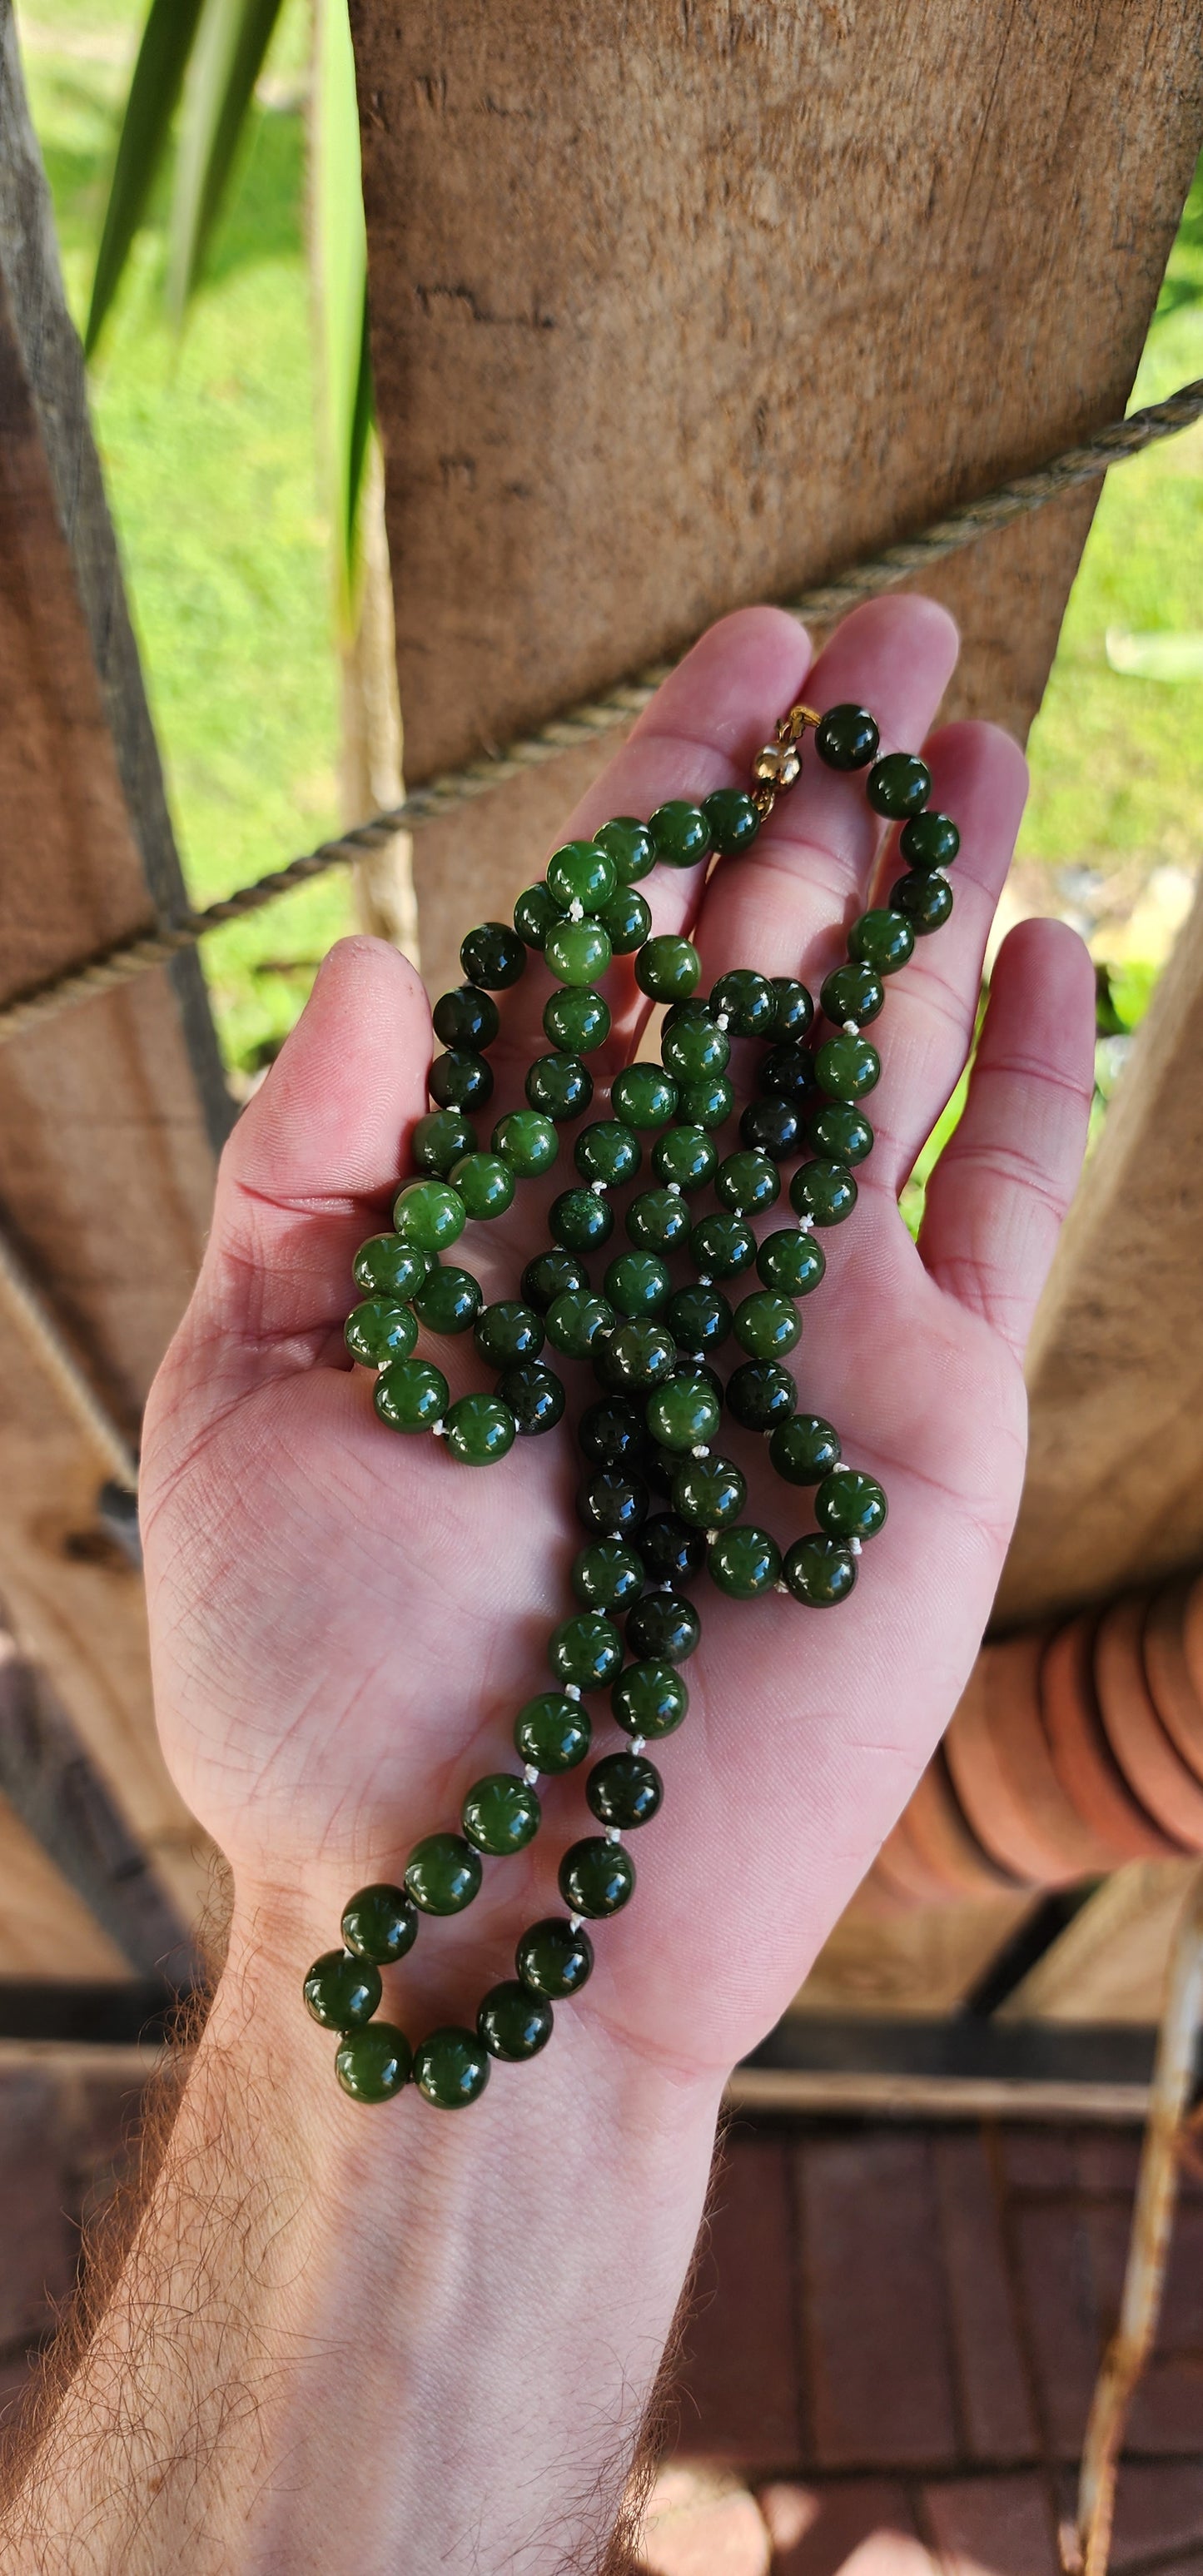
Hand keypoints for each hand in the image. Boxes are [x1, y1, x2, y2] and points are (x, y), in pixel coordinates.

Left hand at [141, 595, 1094, 2081]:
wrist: (488, 1905)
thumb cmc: (330, 1677)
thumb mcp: (254, 1391)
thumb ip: (320, 1171)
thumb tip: (377, 955)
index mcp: (508, 1215)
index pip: (602, 956)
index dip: (672, 797)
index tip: (739, 655)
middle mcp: (665, 1238)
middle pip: (765, 969)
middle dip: (830, 800)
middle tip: (900, 628)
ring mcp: (810, 1315)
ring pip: (892, 1050)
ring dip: (940, 890)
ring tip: (985, 733)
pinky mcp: (928, 1410)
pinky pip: (1003, 1209)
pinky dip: (1038, 1079)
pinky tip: (1054, 943)